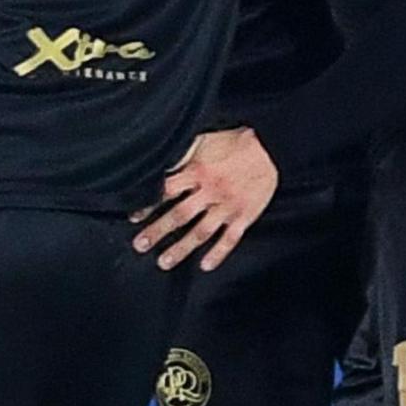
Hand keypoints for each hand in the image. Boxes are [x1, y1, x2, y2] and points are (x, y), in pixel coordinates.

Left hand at [136, 127, 278, 271]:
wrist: (271, 147)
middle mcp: (210, 192)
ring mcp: (227, 206)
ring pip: (200, 232)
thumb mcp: (204, 140)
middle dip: (157, 232)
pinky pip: (230, 239)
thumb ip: (183, 154)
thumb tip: (161, 161)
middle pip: (179, 216)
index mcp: (198, 172)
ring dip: (180, 248)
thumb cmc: (236, 142)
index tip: (134, 217)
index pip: (166, 191)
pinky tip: (205, 265)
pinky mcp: (244, 215)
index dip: (148, 204)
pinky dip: (218, 254)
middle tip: (140, 245)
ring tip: (163, 262)